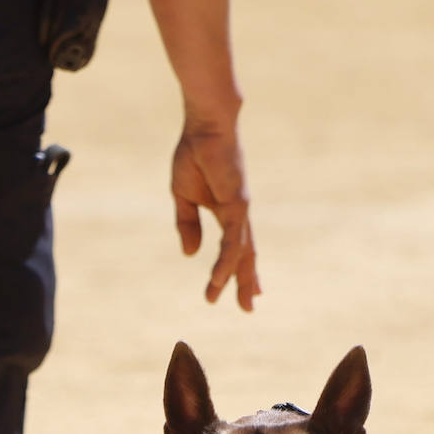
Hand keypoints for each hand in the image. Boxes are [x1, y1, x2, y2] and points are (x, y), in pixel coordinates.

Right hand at [172, 123, 260, 311]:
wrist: (204, 127)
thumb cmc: (194, 154)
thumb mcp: (183, 197)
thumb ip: (187, 225)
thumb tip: (191, 254)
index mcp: (226, 211)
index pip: (236, 246)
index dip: (239, 268)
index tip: (247, 290)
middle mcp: (238, 213)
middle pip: (246, 253)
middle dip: (247, 280)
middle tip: (250, 306)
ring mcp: (240, 209)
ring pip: (240, 252)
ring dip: (234, 278)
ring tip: (230, 300)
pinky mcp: (237, 204)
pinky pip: (232, 240)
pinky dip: (227, 260)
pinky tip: (221, 278)